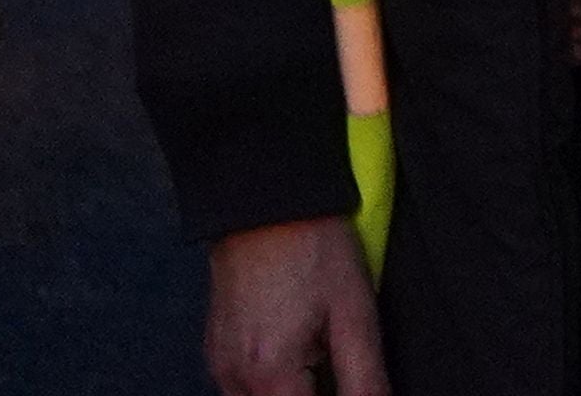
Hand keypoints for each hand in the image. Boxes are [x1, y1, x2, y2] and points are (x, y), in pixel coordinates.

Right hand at [205, 219, 385, 395]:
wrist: (266, 202)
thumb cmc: (313, 249)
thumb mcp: (355, 312)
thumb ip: (364, 377)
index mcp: (267, 374)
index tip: (350, 381)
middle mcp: (231, 378)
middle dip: (313, 394)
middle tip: (334, 357)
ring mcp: (218, 364)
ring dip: (293, 390)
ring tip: (320, 348)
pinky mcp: (216, 350)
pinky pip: (245, 386)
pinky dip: (275, 380)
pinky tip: (299, 344)